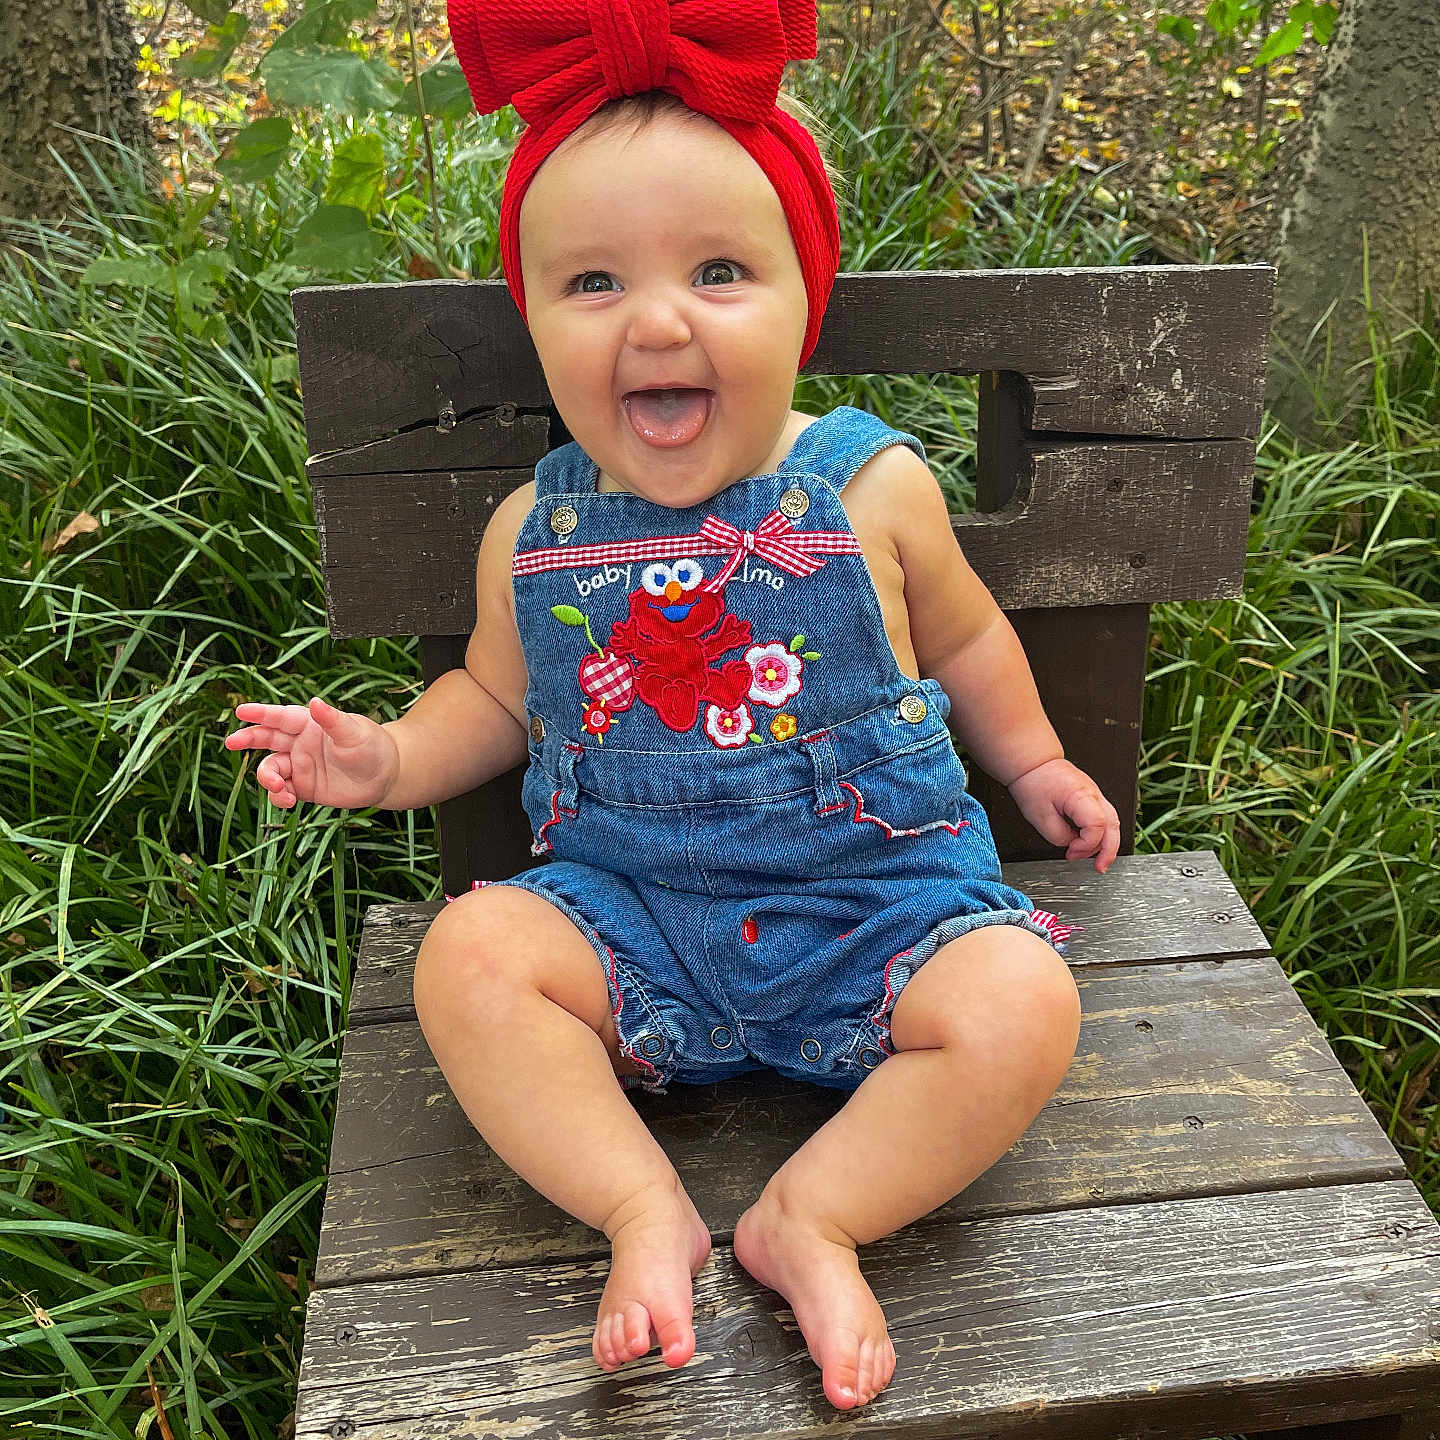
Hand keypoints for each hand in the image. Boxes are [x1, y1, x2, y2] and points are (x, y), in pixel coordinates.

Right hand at [223, 697, 397, 809]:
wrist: (386, 776)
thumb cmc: (373, 746)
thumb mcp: (355, 732)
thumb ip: (333, 720)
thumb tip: (315, 702)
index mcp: (310, 723)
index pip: (281, 716)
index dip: (261, 714)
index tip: (241, 711)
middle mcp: (300, 743)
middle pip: (267, 739)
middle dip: (248, 739)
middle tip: (231, 742)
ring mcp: (300, 766)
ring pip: (271, 768)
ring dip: (267, 777)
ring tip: (277, 786)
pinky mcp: (303, 787)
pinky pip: (281, 791)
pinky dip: (277, 795)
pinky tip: (286, 800)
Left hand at [1007, 758, 1120, 873]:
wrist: (1034, 764)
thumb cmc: (1034, 782)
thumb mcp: (1039, 817)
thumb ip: (1059, 836)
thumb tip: (1071, 845)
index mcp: (1081, 796)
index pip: (1097, 826)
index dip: (1086, 845)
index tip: (1071, 852)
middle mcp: (1094, 794)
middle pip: (1113, 826)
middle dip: (1109, 851)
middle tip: (1100, 868)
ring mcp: (1095, 795)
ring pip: (1113, 823)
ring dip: (1106, 844)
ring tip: (1097, 861)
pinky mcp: (1092, 798)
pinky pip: (1104, 818)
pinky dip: (1101, 834)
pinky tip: (1091, 844)